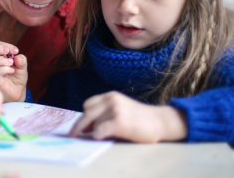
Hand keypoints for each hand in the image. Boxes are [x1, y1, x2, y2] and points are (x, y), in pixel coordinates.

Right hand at [0, 41, 27, 101]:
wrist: (18, 93)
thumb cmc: (17, 78)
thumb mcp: (22, 67)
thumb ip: (21, 61)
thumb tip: (18, 56)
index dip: (4, 45)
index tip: (16, 50)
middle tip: (8, 52)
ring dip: (1, 60)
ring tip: (11, 63)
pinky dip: (4, 68)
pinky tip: (12, 70)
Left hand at [69, 91, 187, 142]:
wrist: (160, 122)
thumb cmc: (140, 119)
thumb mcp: (119, 110)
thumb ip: (103, 115)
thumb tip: (85, 128)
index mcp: (110, 96)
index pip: (88, 104)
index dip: (84, 116)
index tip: (80, 127)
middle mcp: (111, 100)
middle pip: (86, 113)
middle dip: (79, 126)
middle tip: (73, 136)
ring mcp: (115, 110)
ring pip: (93, 123)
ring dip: (95, 132)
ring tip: (107, 135)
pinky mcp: (119, 122)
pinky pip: (99, 130)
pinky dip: (98, 135)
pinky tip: (103, 137)